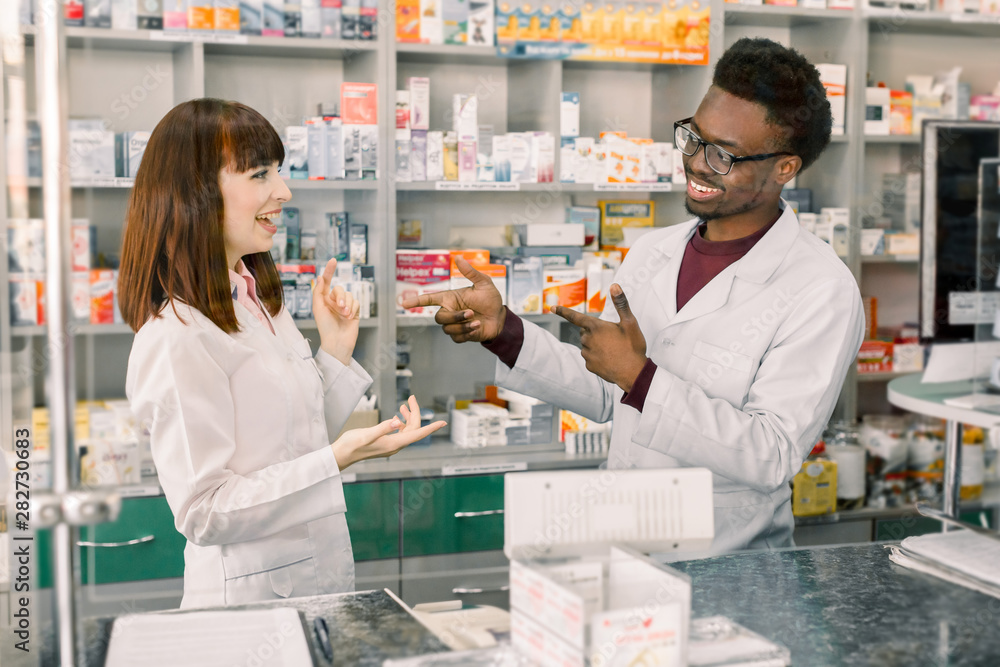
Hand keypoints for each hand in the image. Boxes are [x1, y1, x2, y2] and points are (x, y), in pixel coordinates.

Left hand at [313, 258, 359, 365]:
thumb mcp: (317, 308)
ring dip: (347, 304)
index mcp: (323, 299)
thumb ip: (318, 291)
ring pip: (349, 295)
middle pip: (340, 289)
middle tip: (340, 307)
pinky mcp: (354, 311)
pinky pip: (357, 302)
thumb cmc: (325, 327)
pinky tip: (349, 317)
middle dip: (340, 297)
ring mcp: (345, 306)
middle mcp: (334, 301)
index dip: (329, 270)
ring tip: (344, 315)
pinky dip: (353, 308)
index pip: (326, 281)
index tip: (333, 260)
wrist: (337, 341)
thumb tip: (320, 277)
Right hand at [331, 396, 445, 469]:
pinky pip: (400, 432)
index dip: (431, 428)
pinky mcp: (385, 443)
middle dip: (415, 413)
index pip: (417, 434)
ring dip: (409, 417)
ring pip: (407, 430)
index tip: (443, 423)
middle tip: (411, 397)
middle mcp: (395, 446)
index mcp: (394, 444)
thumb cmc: (352, 445)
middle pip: (413, 429)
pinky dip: (402, 422)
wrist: (341, 455)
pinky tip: (398, 416)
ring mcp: (390, 445)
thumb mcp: (367, 434)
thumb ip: (383, 428)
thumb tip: (398, 422)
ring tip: (406, 404)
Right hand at [400, 256, 505, 342]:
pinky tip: (477, 328)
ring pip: (448, 329)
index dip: (416, 301)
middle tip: (470, 313)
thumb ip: (470, 272)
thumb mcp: (483, 283)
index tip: (403, 303)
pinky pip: (457, 337)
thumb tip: (458, 258)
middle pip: (439, 317)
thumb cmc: (491, 299)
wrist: (500, 318)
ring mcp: (454, 324)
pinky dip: (467, 333)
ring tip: (477, 321)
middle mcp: (450, 311)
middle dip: (455, 317)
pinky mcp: (460, 335)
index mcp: (450, 298)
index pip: (429, 299)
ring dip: (464, 326)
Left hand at [552, 284, 646, 391]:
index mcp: (596, 327)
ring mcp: (587, 354)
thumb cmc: (633, 346)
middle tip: (613, 338)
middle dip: (595, 332)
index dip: (563, 311)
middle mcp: (588, 340)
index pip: (575, 317)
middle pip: (585, 332)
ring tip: (614, 350)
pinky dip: (597, 357)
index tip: (552, 307)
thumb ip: (621, 303)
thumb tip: (614, 285)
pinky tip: (610, 359)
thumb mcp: (630, 322)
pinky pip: (590, 358)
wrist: (634, 373)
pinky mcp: (589, 366)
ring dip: (596, 345)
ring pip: (587, 345)